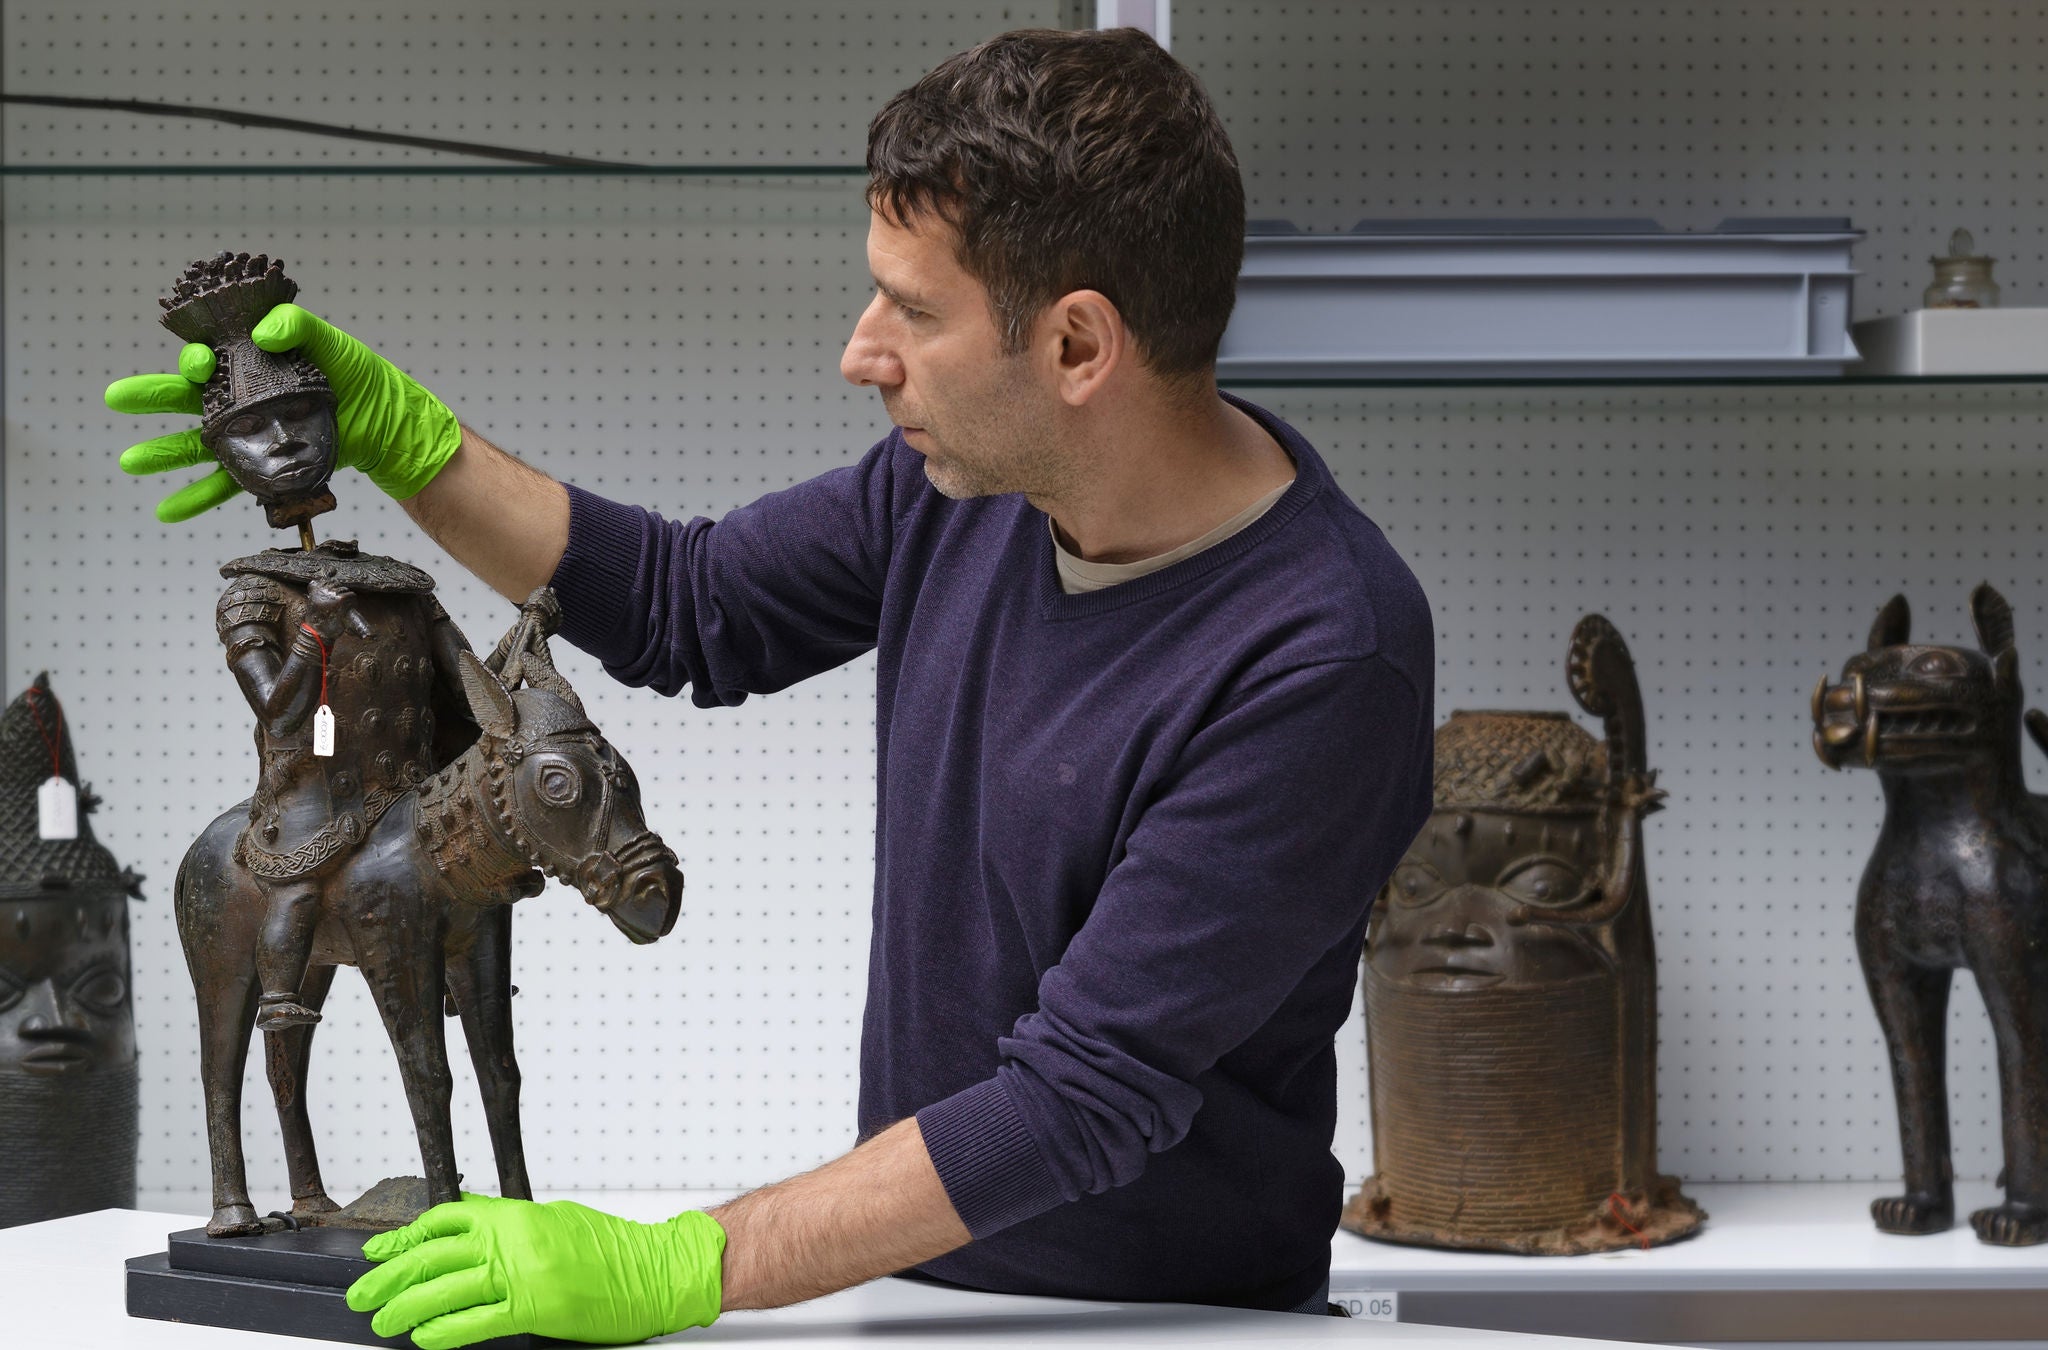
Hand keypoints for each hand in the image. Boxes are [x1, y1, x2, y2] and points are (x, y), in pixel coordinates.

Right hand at [106, 304, 462, 521]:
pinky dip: (196, 497)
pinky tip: (167, 509)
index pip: (210, 357)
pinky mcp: (264, 465)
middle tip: (117, 399)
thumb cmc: (360, 378)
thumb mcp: (334, 344)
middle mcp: (244, 397)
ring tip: (131, 462)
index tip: (196, 364)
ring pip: (198, 443)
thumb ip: (299, 327)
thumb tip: (264, 332)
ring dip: (164, 453)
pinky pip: (226, 484)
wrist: (386, 425)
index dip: (195, 359)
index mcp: (252, 362)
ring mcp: (251, 433)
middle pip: (189, 395)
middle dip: (152, 397)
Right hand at [301, 580, 356, 643]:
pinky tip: (348, 608)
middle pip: (336, 583)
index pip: (324, 578)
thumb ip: (319, 594)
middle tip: (339, 603)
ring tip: (342, 607)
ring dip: (346, 597)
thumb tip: (329, 577)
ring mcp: (331, 595)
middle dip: (340, 591)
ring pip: (345, 590)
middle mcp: (322, 591)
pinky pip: (351, 595)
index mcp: (314, 591)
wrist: (319, 634)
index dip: (330, 575)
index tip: (333, 573)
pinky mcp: (340, 600)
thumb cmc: (318, 621)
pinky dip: (352, 601)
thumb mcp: (314, 605)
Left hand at [346, 1193, 724, 1348]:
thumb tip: (468, 1229)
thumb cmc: (611, 1247)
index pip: (443, 1221)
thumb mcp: (553, 1219)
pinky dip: (443, 1331)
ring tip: (384, 1320)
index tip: (380, 1252)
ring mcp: (523, 1274)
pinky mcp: (535, 1309)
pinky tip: (424, 1337)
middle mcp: (513, 1240)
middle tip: (364, 1293)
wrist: (654, 1268)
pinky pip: (476, 1321)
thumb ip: (508, 1225)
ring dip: (406, 1307)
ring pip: (445, 1290)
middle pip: (433, 1257)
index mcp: (515, 1215)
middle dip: (390, 1277)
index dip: (403, 1238)